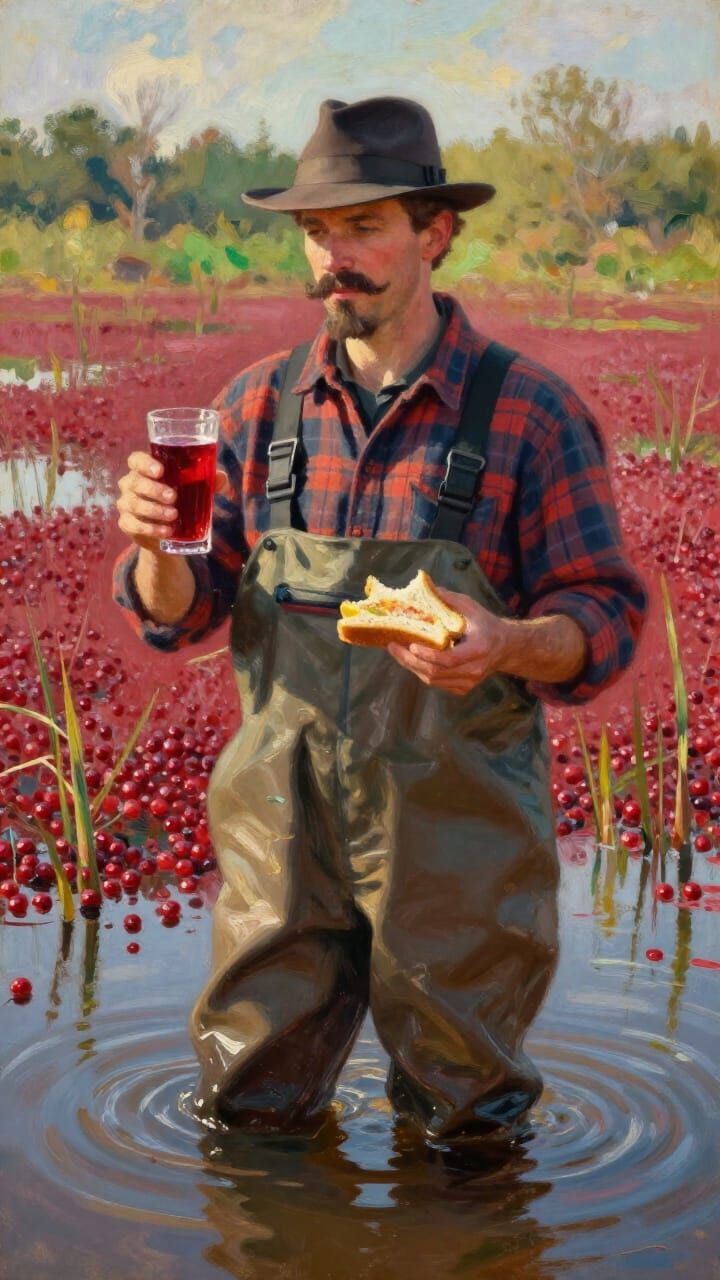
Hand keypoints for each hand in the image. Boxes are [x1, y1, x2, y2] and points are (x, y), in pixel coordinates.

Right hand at [116, 451, 229, 550]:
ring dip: (154, 510)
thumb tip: (221, 479)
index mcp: (144, 470)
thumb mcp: (196, 490)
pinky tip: (166, 531)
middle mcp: (131, 484)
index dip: (145, 463)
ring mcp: (125, 503)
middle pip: (135, 482)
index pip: (136, 460)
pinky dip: (150, 528)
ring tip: (173, 516)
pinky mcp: (126, 523)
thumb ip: (210, 481)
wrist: (171, 533)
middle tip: (173, 497)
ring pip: (134, 504)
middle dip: (154, 490)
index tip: (160, 471)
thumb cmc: (182, 501)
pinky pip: (133, 524)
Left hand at [387, 585, 509, 697]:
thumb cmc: (485, 624)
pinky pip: (437, 683)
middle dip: (410, 661)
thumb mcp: (471, 607)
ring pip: (433, 680)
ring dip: (412, 666)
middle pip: (436, 672)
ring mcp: (469, 682)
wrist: (505, 648)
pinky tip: (411, 659)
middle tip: (392, 646)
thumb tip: (426, 588)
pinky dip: (421, 672)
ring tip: (397, 651)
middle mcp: (475, 669)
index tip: (410, 644)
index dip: (428, 655)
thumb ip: (449, 599)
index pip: (450, 659)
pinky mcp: (463, 688)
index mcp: (479, 649)